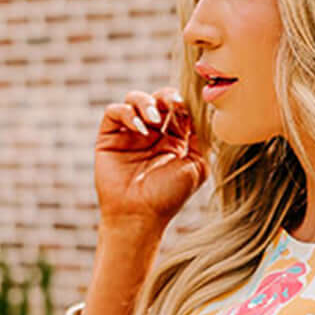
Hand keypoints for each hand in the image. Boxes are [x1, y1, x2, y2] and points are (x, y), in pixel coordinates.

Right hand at [94, 85, 209, 229]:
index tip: (188, 107)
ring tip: (154, 119)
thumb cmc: (169, 197)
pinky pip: (115, 111)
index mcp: (174, 140)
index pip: (179, 109)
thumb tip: (205, 111)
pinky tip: (140, 129)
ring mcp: (130, 134)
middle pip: (158, 99)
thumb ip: (201, 139)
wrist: (140, 216)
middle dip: (166, 97)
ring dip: (146, 102)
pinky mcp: (110, 137)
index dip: (183, 102)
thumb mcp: (197, 166)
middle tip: (172, 105)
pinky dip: (128, 113)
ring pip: (135, 99)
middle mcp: (152, 135)